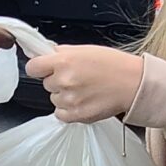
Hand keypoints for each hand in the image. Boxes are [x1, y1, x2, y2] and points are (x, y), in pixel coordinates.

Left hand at [24, 44, 142, 123]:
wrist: (133, 83)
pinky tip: (83, 101)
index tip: (44, 69)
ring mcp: (70, 100)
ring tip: (84, 90)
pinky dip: (68, 109)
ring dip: (64, 96)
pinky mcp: (76, 115)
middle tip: (77, 78)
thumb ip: (63, 53)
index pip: (32, 67)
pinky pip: (61, 114)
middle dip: (57, 81)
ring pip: (54, 99)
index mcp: (63, 61)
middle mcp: (64, 81)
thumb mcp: (86, 49)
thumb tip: (46, 55)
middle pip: (46, 84)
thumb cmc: (114, 65)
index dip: (39, 68)